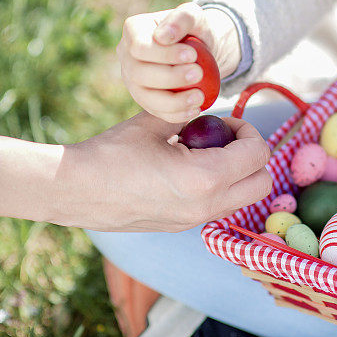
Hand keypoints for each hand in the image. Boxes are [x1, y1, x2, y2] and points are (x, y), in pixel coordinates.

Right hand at [0, 113, 271, 231]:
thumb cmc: (111, 152)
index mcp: (205, 179)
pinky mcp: (181, 227)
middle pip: (261, 184)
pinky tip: (188, 168)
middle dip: (252, 156)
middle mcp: (207, 206)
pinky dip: (218, 187)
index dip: (248, 131)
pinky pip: (219, 207)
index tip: (226, 120)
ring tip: (206, 151)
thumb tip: (210, 109)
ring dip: (237, 174)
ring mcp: (194, 221)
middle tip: (225, 137)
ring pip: (243, 199)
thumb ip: (190, 113)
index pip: (257, 155)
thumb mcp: (155, 123)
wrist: (74, 190)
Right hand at [118, 3, 240, 122]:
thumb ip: (182, 18)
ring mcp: (133, 81)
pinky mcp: (145, 100)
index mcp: (133, 31)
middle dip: (170, 77)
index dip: (164, 54)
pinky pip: (156, 112)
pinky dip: (175, 114)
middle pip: (139, 73)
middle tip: (198, 74)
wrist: (199, 52)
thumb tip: (162, 37)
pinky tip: (195, 110)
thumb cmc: (195, 30)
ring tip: (199, 97)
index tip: (193, 55)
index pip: (140, 47)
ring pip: (145, 97)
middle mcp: (126, 56)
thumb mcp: (194, 16)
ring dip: (173, 101)